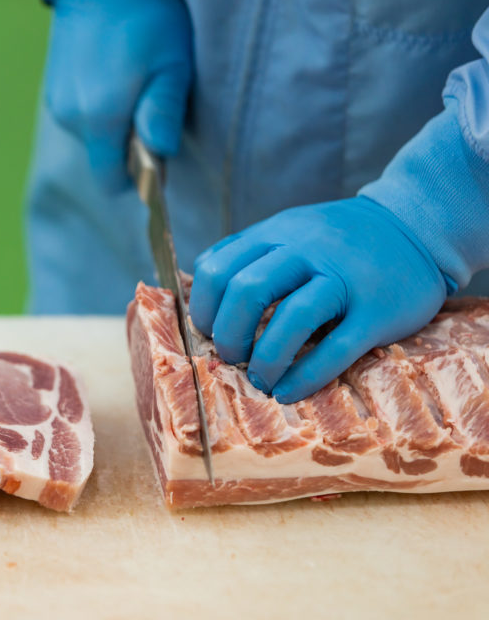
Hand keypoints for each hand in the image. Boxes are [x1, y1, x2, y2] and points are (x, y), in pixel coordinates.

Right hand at [43, 0, 192, 191]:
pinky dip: (97, 107)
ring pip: (92, 137)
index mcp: (100, 118)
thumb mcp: (171, 65)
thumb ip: (163, 114)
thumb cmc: (145, 18)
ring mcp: (58, 103)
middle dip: (127, 145)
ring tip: (130, 82)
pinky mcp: (53, 90)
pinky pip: (80, 116)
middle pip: (102, 158)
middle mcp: (72, 117)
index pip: (110, 181)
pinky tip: (110, 75)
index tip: (154, 154)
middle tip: (149, 104)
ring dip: (113, 124)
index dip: (136, 177)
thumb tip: (161, 156)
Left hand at [189, 196, 449, 402]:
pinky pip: (336, 349)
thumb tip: (203, 286)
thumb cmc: (342, 240)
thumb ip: (250, 252)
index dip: (205, 307)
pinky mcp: (376, 313)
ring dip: (266, 359)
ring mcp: (344, 281)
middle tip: (233, 357)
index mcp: (276, 234)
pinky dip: (306, 376)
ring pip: (292, 319)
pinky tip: (288, 391)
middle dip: (230, 334)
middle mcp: (306, 251)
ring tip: (261, 379)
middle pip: (247, 291)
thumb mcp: (291, 230)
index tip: (210, 331)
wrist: (416, 228)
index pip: (218, 269)